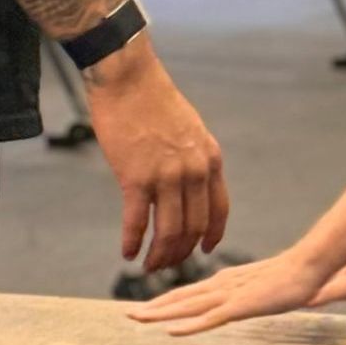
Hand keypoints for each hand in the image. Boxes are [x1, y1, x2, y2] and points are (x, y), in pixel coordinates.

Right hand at [85, 38, 229, 273]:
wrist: (128, 78)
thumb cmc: (154, 100)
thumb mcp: (189, 130)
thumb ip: (193, 160)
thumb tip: (187, 188)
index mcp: (210, 159)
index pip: (219, 210)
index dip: (212, 236)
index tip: (203, 251)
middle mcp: (194, 171)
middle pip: (193, 228)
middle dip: (181, 253)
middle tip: (167, 264)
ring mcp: (166, 176)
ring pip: (168, 232)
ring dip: (159, 255)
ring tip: (148, 265)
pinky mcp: (136, 177)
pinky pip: (137, 222)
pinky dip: (132, 242)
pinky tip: (126, 252)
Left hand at [127, 249, 329, 335]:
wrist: (306, 266)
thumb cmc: (287, 277)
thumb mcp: (256, 285)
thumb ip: (240, 290)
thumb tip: (230, 299)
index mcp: (223, 281)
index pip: (188, 292)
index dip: (165, 300)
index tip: (144, 308)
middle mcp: (220, 285)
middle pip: (181, 298)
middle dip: (153, 307)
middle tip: (127, 315)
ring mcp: (229, 295)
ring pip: (188, 307)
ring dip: (161, 313)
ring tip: (137, 318)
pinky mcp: (240, 306)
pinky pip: (210, 319)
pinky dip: (188, 325)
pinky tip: (171, 330)